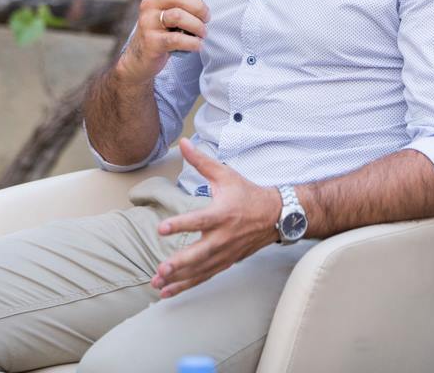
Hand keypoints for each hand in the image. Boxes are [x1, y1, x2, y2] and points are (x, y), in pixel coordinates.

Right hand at [116, 0, 210, 84]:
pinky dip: (192, 42)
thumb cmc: (162, 29)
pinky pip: (176, 39)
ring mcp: (148, 22)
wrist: (140, 57)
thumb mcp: (173, 7)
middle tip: (206, 17)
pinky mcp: (152, 42)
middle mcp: (150, 4)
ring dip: (197, 25)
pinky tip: (197, 44)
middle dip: (199, 7)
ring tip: (202, 33)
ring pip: (178, 16)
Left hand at [151, 138, 281, 298]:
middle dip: (181, 263)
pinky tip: (168, 292)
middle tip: (161, 269)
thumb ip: (201, 161)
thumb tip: (182, 143)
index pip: (200, 220)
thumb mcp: (225, 174)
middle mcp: (224, 236)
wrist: (276, 216)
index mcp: (222, 213)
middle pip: (201, 253)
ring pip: (201, 270)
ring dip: (179, 279)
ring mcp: (225, 253)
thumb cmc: (247, 193)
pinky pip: (204, 276)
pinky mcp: (225, 262)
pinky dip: (186, 285)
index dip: (181, 224)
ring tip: (157, 284)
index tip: (162, 229)